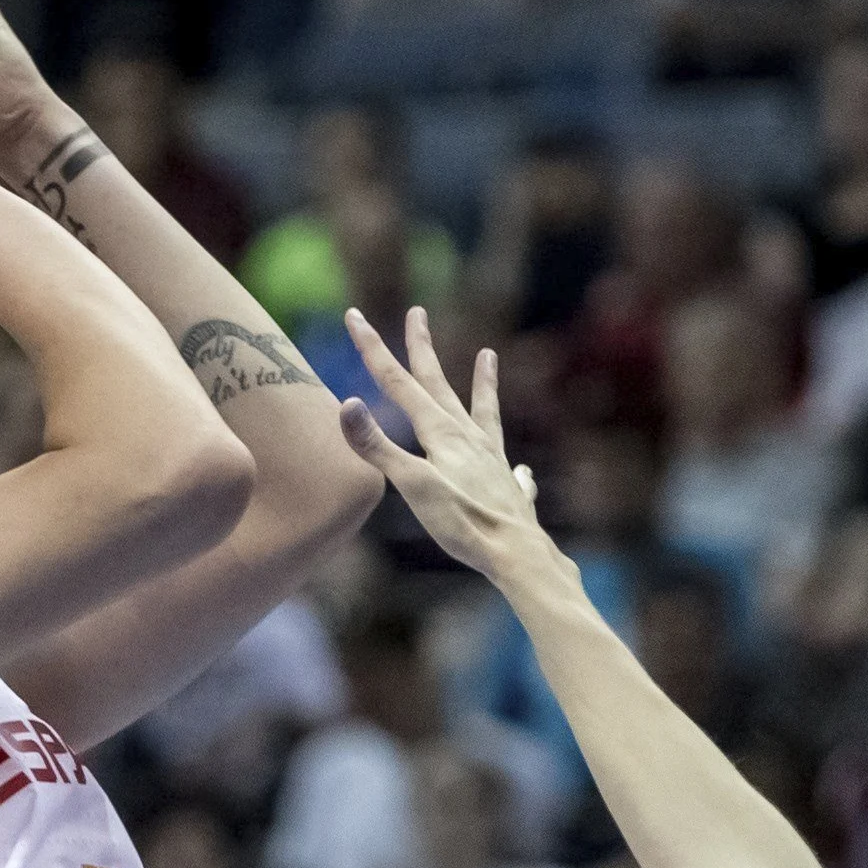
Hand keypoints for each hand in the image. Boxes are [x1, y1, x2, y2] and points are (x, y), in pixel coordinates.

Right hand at [332, 308, 549, 580]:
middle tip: (417, 313)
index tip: (355, 316)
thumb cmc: (463, 523)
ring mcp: (491, 458)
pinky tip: (521, 468)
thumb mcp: (412, 485)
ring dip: (482, 382)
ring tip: (489, 355)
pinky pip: (508, 462)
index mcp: (441, 433)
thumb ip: (378, 447)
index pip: (398, 382)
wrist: (517, 554)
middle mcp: (468, 436)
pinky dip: (511, 461)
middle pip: (439, 383)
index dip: (373, 348)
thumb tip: (346, 403)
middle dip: (422, 348)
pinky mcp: (506, 484)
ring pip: (483, 409)